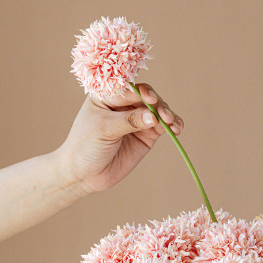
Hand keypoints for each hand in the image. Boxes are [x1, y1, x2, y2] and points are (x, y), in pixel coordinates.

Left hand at [55, 83, 183, 194]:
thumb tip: (153, 116)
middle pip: (147, 97)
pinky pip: (162, 127)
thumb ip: (128, 121)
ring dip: (167, 115)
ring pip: (157, 111)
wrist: (85, 174)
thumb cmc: (86, 145)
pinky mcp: (146, 135)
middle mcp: (124, 104)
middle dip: (158, 105)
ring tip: (173, 124)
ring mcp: (137, 120)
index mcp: (108, 95)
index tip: (150, 99)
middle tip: (164, 116)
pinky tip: (177, 129)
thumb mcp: (104, 129)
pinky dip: (171, 126)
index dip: (142, 92)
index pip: (129, 89)